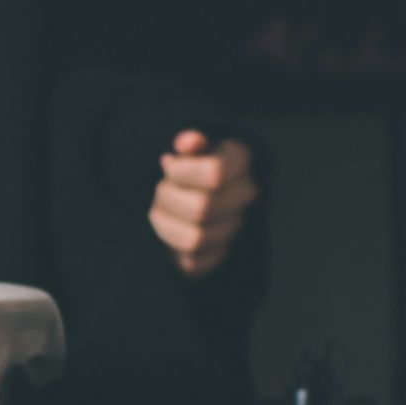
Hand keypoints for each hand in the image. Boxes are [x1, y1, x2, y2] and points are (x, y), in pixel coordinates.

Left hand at [149, 130, 257, 277]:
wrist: (197, 195)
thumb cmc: (189, 166)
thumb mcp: (189, 147)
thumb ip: (189, 142)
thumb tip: (187, 142)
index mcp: (240, 160)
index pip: (215, 174)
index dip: (181, 172)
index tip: (167, 165)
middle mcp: (246, 194)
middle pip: (201, 208)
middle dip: (168, 198)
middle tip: (160, 189)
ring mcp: (235, 227)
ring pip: (195, 239)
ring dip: (166, 223)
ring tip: (160, 209)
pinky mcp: (219, 255)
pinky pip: (191, 262)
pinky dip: (170, 246)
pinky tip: (169, 228)